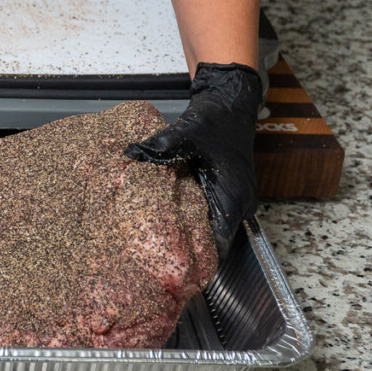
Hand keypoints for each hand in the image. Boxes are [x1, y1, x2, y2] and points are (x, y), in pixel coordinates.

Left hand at [125, 63, 260, 258]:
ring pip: (213, 229)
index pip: (220, 245)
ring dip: (191, 234)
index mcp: (232, 197)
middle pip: (215, 241)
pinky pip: (212, 215)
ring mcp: (235, 200)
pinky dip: (193, 218)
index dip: (196, 259)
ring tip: (159, 241)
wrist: (230, 104)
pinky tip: (170, 217)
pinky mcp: (227, 193)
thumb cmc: (216, 119)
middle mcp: (239, 203)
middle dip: (189, 249)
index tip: (170, 266)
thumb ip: (161, 146)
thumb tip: (132, 154)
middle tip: (156, 256)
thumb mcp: (187, 132)